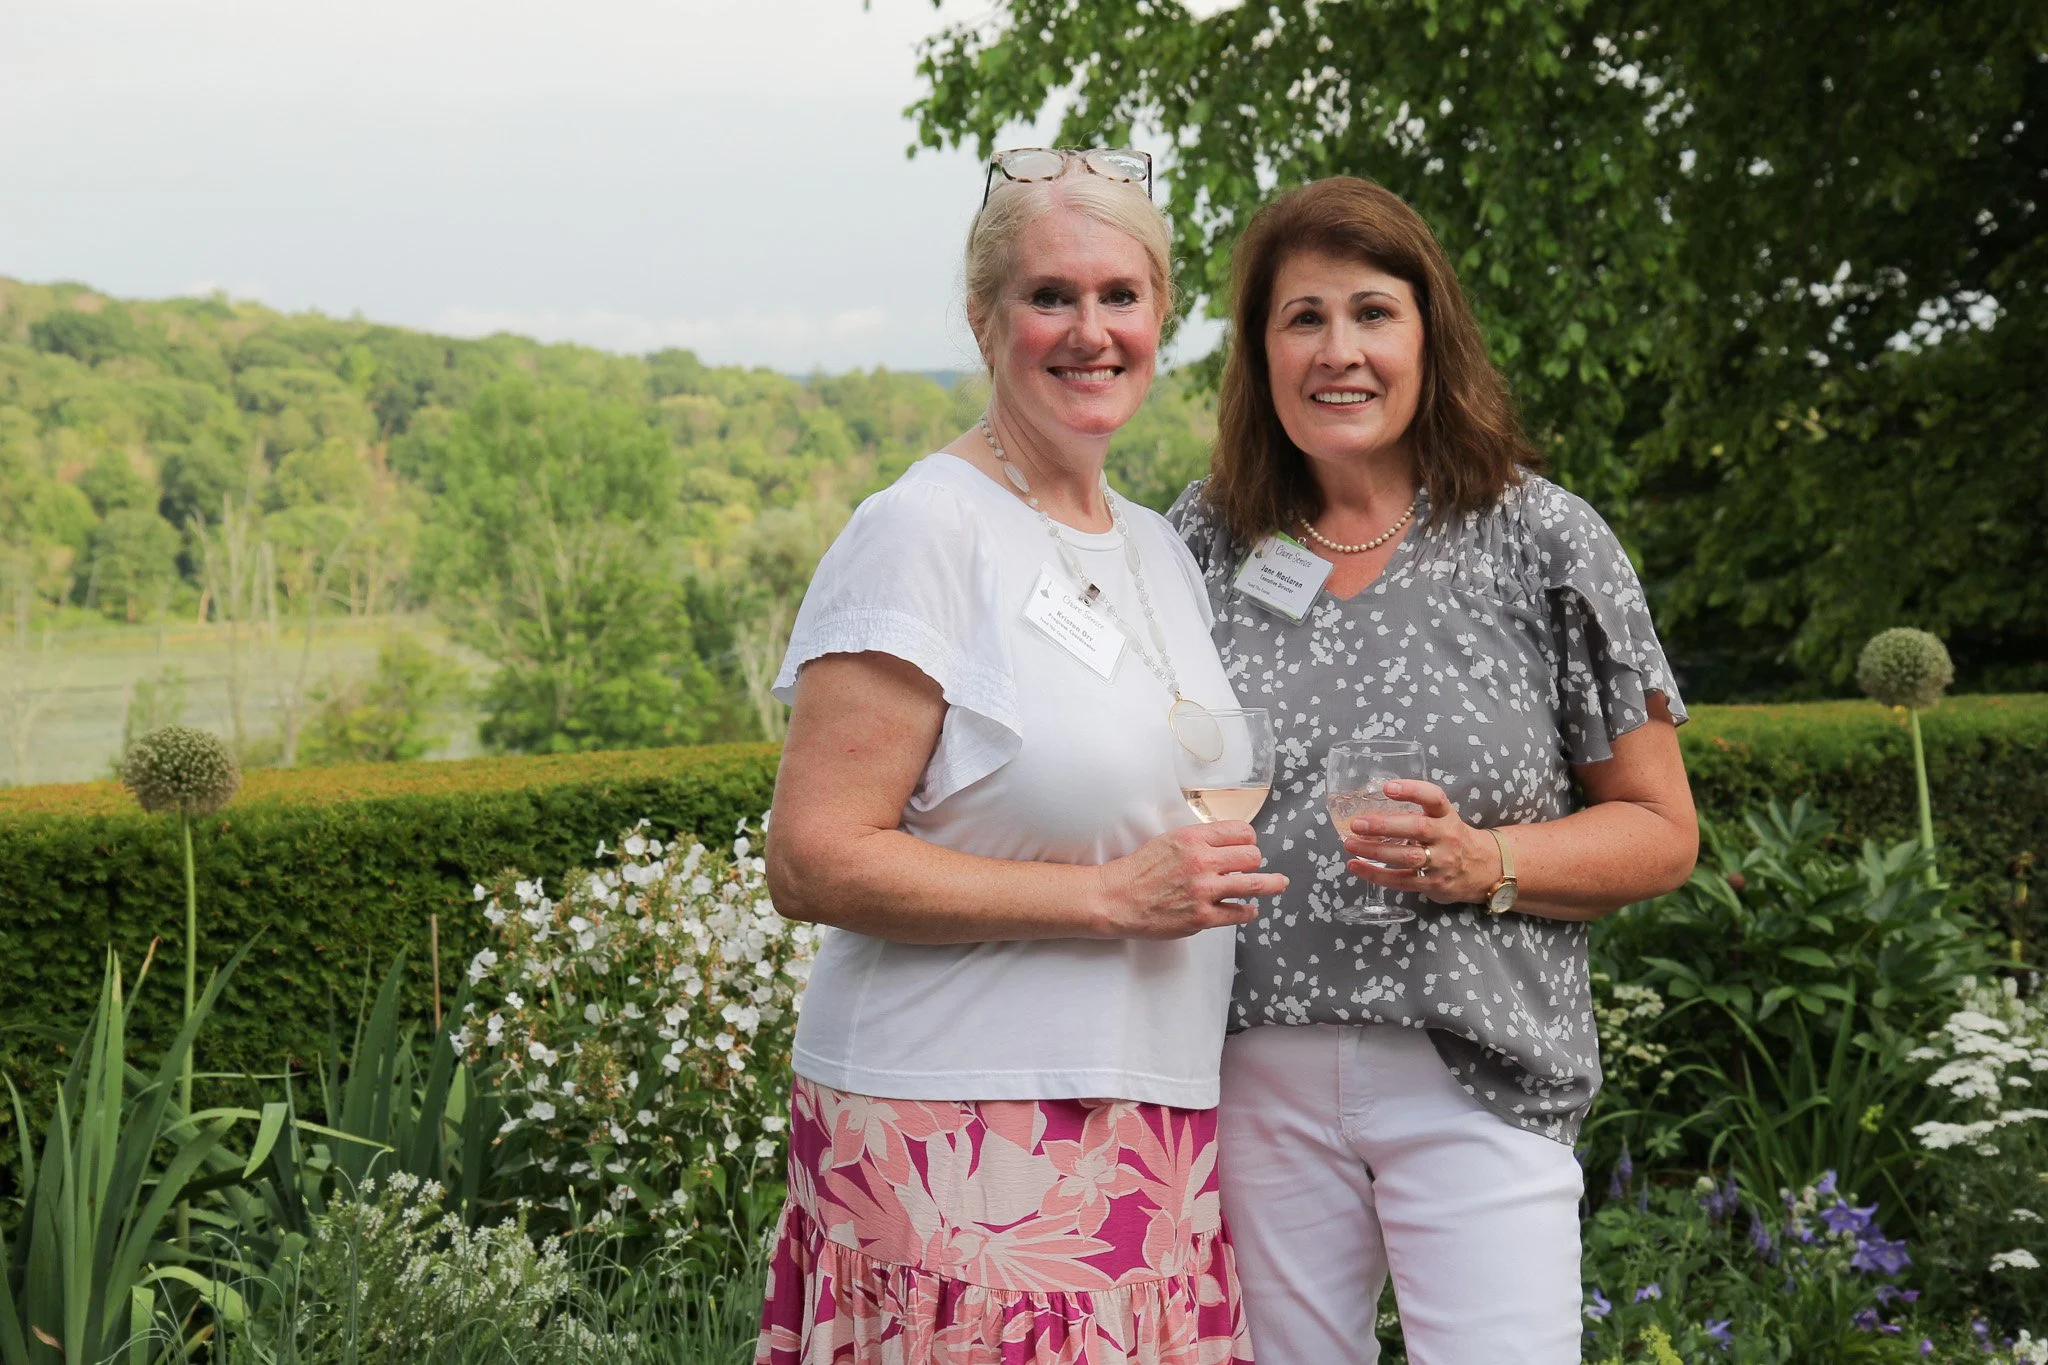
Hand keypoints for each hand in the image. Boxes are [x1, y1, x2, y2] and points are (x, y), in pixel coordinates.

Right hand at [1095, 822, 1288, 938]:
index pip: (1241, 831)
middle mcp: (1202, 862)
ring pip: (1254, 883)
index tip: (1248, 845)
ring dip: (1270, 884)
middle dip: (1254, 861)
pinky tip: (1248, 909)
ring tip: (1279, 883)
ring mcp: (1204, 891)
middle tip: (1251, 866)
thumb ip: (1198, 840)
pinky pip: (1239, 913)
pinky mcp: (1202, 917)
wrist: (1118, 898)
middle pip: (1252, 856)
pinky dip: (1247, 911)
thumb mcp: (1169, 840)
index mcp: (1193, 838)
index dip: (1248, 839)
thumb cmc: (1140, 870)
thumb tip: (1227, 843)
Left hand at [1340, 779, 1502, 905]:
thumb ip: (1417, 811)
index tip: (1387, 787)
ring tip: (1350, 844)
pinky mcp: (1432, 884)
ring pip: (1406, 856)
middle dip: (1384, 826)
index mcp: (1447, 816)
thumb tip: (1371, 800)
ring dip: (1374, 851)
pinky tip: (1356, 866)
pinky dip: (1375, 874)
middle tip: (1357, 824)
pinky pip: (1401, 880)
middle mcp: (1446, 837)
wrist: (1483, 869)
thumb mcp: (1444, 819)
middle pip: (1417, 828)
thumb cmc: (1452, 838)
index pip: (1434, 798)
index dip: (1411, 790)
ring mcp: (1440, 862)